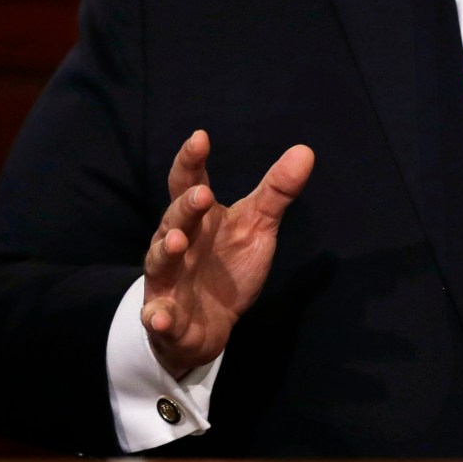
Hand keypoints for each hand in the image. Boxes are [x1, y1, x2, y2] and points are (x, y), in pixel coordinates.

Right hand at [142, 130, 313, 377]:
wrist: (209, 324)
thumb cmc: (229, 263)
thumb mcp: (257, 225)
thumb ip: (276, 191)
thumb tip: (305, 151)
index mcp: (199, 219)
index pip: (189, 182)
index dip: (192, 160)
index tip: (200, 137)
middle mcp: (176, 243)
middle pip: (175, 219)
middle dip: (186, 208)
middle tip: (202, 195)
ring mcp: (167, 280)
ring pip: (160, 262)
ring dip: (166, 251)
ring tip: (176, 242)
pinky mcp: (166, 317)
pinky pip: (158, 316)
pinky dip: (157, 316)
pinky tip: (159, 316)